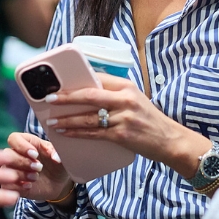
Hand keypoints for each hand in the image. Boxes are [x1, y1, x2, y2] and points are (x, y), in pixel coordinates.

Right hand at [3, 132, 72, 202]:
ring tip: (35, 178)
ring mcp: (12, 170)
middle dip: (22, 161)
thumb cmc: (58, 164)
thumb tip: (55, 157)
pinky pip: (5, 185)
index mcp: (27, 143)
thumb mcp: (61, 156)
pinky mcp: (12, 185)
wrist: (59, 184)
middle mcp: (16, 155)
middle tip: (39, 167)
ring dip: (20, 174)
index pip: (14, 138)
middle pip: (7, 154)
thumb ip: (58, 153)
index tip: (35, 154)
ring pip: (5, 169)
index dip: (22, 146)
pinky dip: (17, 186)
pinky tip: (29, 186)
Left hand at [43, 74, 208, 176]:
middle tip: (49, 99)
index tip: (61, 83)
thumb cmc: (150, 120)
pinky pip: (94, 133)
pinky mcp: (121, 135)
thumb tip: (88, 90)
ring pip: (88, 116)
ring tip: (53, 121)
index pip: (98, 78)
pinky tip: (66, 133)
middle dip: (67, 97)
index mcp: (127, 86)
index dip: (77, 80)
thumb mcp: (135, 99)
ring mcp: (123, 117)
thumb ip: (115, 95)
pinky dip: (77, 133)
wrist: (169, 140)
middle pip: (89, 95)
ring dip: (67, 119)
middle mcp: (125, 99)